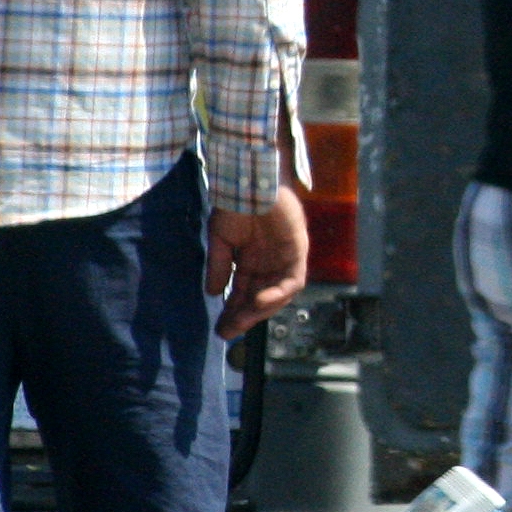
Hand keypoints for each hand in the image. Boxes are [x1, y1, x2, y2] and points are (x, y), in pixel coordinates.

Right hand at [207, 187, 311, 339]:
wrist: (249, 180)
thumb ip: (219, 266)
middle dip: (244, 316)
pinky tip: (260, 301)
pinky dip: (278, 293)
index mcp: (250, 261)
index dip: (233, 312)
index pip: (243, 293)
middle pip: (259, 298)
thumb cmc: (235, 204)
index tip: (221, 328)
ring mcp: (285, 258)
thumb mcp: (220, 239)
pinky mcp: (298, 252)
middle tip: (228, 331)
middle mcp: (269, 263)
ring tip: (242, 321)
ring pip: (277, 294)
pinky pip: (293, 280)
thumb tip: (214, 293)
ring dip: (261, 310)